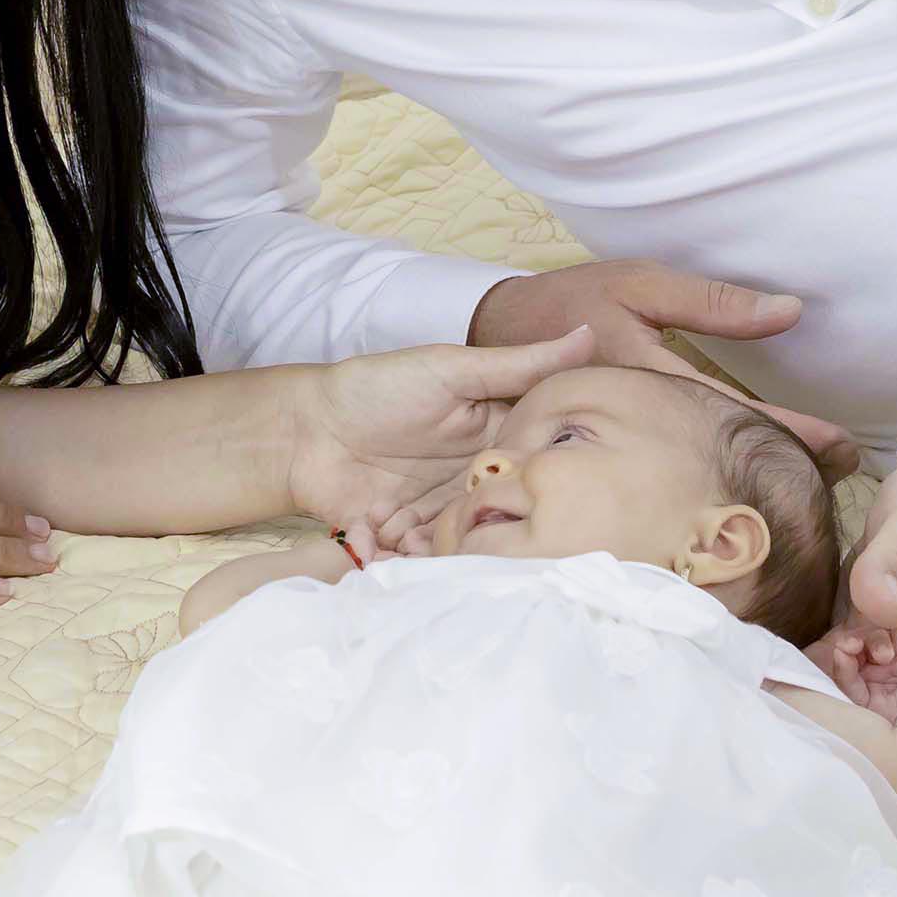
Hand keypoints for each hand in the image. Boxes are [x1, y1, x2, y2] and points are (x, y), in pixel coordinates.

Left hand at [284, 328, 598, 559]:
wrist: (306, 424)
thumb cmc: (379, 387)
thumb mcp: (452, 370)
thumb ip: (521, 365)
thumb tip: (590, 332)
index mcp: (495, 446)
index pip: (533, 475)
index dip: (529, 485)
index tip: (504, 484)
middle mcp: (471, 487)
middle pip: (495, 523)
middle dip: (477, 531)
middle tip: (450, 516)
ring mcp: (435, 517)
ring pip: (454, 551)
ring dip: (429, 550)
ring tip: (401, 529)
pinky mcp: (397, 540)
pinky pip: (406, 564)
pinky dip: (387, 559)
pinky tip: (369, 537)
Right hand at [468, 260, 859, 480]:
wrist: (496, 329)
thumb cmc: (571, 299)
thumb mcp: (642, 284)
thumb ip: (713, 303)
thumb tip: (790, 312)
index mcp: (648, 378)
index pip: (733, 411)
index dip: (792, 429)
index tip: (842, 446)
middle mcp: (637, 423)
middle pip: (724, 454)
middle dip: (790, 462)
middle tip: (849, 469)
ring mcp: (620, 447)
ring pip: (699, 469)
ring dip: (757, 473)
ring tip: (816, 480)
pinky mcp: (607, 458)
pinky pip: (669, 470)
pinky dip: (713, 474)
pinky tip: (746, 480)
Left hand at [827, 595, 896, 726]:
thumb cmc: (879, 731)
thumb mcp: (851, 702)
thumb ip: (843, 674)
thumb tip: (840, 647)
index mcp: (866, 673)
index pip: (858, 645)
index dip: (854, 641)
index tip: (850, 645)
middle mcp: (891, 667)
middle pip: (882, 634)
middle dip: (878, 640)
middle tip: (881, 656)